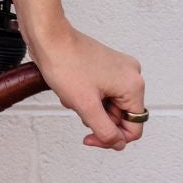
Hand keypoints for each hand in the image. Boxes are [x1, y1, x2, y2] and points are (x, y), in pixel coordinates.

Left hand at [24, 18, 146, 149]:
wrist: (49, 38)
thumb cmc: (65, 64)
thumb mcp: (86, 106)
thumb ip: (105, 130)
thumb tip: (118, 144)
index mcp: (133, 86)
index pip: (134, 128)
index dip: (112, 139)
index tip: (90, 138)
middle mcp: (132, 76)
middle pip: (121, 116)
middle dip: (97, 117)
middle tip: (78, 109)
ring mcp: (119, 69)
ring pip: (109, 105)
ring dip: (89, 107)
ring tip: (73, 95)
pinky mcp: (106, 66)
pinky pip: (101, 93)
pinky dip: (87, 97)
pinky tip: (73, 89)